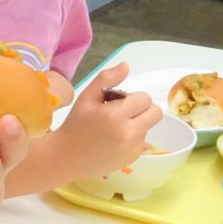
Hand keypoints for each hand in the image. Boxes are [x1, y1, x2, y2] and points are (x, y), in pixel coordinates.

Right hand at [56, 62, 162, 176]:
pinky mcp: (134, 158)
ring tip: (116, 128)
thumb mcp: (85, 98)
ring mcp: (133, 147)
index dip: (131, 98)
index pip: (144, 98)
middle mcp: (128, 132)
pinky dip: (133, 138)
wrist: (67, 158)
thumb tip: (126, 65)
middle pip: (155, 113)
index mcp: (115, 114)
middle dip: (142, 109)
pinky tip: (115, 140)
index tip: (116, 103)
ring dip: (138, 123)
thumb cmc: (75, 125)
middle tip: (123, 113)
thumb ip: (106, 79)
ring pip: (149, 126)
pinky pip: (143, 141)